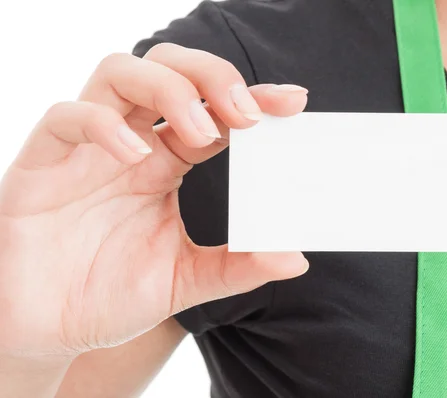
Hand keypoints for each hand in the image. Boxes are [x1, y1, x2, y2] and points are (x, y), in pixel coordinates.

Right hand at [0, 43, 308, 358]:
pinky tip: (135, 157)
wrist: (46, 330)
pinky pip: (66, 118)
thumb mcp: (185, 280)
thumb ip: (238, 267)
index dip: (252, 97)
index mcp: (166, 162)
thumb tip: (296, 258)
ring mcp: (86, 149)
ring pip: (120, 73)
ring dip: (168, 88)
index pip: (212, 110)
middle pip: (168, 69)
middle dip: (212, 77)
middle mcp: (130, 144)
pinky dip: (102, 126)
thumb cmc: (110, 296)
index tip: (293, 102)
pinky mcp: (42, 164)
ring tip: (200, 131)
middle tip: (247, 113)